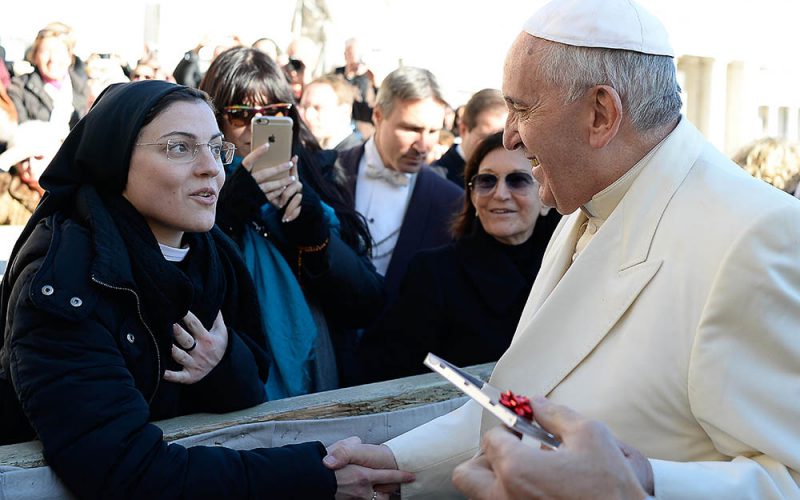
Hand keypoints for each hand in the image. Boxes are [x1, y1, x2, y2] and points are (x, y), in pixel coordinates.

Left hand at [163, 311, 227, 383]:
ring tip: (161, 344)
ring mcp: (194, 364)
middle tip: (170, 324)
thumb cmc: (219, 346)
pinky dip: (171, 376)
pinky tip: (162, 373)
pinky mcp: (190, 376)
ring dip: (172, 351)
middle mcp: (200, 351)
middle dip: (178, 333)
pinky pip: (179, 376)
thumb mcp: (222, 332)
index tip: (179, 308)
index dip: (187, 316)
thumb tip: (214, 302)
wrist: (225, 368)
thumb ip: (217, 318)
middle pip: (186, 341)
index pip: (195, 325)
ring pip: (181, 357)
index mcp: (206, 338)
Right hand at [242, 145, 301, 221]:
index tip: (268, 144)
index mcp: (240, 174)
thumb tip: (264, 158)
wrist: (231, 205)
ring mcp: (252, 192)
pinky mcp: (257, 200)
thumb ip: (249, 169)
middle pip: (264, 174)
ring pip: (269, 186)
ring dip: (282, 182)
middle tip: (290, 163)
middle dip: (278, 169)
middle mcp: (246, 182)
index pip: (248, 161)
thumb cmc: (238, 186)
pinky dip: (277, 192)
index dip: (257, 153)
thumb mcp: (240, 176)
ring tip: (292, 178)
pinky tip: (284, 187)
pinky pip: (270, 196)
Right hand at [324, 436, 413, 498]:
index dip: (402, 477)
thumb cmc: (325, 466)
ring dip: (374, 496)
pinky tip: (356, 493)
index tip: (412, 476)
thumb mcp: (340, 448)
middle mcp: (362, 491)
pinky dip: (361, 497)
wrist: (310, 482)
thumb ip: (352, 443)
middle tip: (388, 486)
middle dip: (386, 491)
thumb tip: (357, 440)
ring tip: (372, 490)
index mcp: (364, 476)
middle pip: (383, 495)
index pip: (389, 477)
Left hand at [452, 397, 647, 499]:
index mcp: (517, 469)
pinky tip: (538, 489)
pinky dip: (510, 495)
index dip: (507, 428)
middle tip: (508, 453)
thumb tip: (536, 403)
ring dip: (494, 479)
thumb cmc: (611, 488)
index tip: (519, 429)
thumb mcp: (589, 435)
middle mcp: (505, 497)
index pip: (491, 438)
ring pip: (481, 494)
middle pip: (467, 474)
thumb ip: (555, 414)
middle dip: (483, 458)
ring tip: (524, 472)